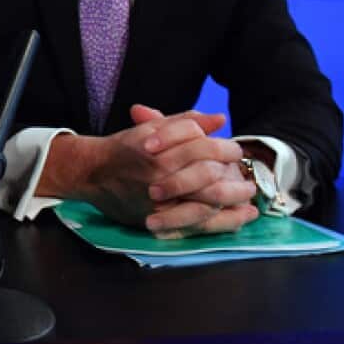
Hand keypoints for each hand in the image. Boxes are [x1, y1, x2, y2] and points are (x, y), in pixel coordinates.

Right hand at [38, 105, 256, 237]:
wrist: (92, 174)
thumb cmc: (125, 148)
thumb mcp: (153, 129)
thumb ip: (186, 122)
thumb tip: (220, 119)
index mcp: (160, 150)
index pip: (204, 147)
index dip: (225, 148)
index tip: (235, 149)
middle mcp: (160, 176)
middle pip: (210, 175)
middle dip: (235, 174)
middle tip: (247, 174)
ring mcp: (160, 202)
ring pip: (208, 202)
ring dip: (235, 198)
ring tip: (250, 195)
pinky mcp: (159, 220)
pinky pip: (199, 224)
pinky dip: (224, 221)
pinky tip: (242, 216)